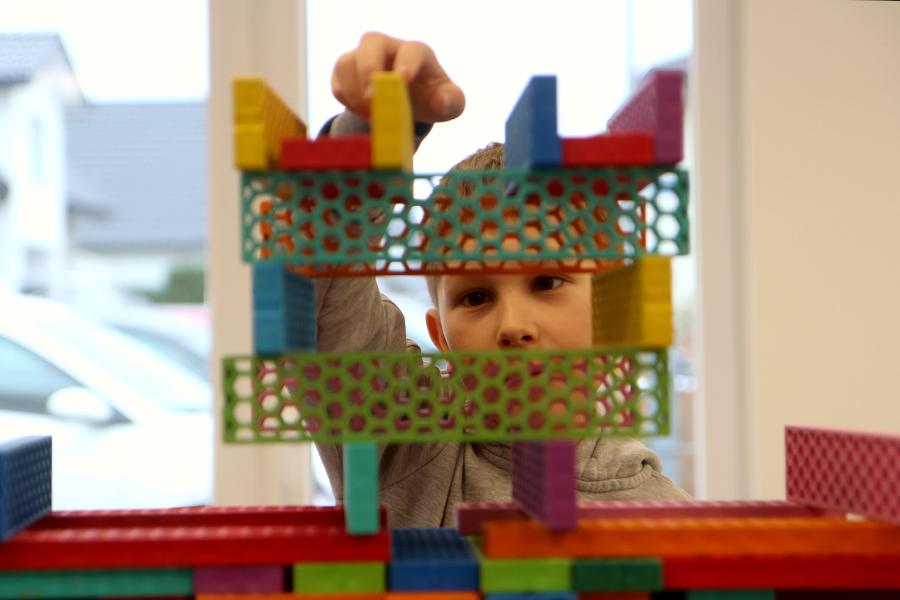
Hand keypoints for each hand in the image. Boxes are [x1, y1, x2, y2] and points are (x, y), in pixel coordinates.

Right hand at [331, 32, 464, 123]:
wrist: (410, 103)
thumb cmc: (432, 98)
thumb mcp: (450, 104)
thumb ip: (452, 102)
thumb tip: (440, 102)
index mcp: (416, 52)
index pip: (411, 51)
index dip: (406, 64)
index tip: (403, 81)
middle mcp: (388, 47)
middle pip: (371, 42)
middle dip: (370, 69)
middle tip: (373, 99)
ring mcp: (363, 56)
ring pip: (347, 62)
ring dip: (355, 91)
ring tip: (371, 114)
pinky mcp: (345, 71)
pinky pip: (337, 82)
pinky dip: (346, 100)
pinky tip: (363, 112)